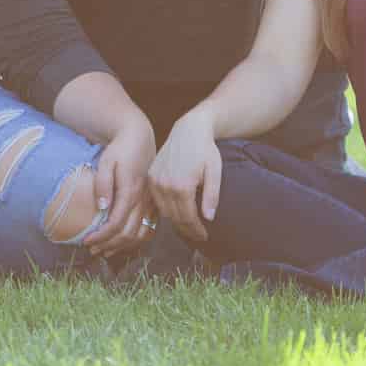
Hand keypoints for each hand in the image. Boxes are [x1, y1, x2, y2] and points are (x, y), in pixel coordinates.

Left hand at [86, 118, 158, 257]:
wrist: (139, 138)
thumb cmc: (120, 150)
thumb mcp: (106, 161)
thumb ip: (103, 184)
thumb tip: (102, 207)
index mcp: (130, 191)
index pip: (115, 224)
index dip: (100, 236)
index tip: (86, 241)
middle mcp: (143, 200)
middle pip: (127, 233)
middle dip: (108, 245)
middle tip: (92, 250)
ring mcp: (151, 203)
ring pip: (140, 234)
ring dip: (122, 246)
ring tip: (105, 251)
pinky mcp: (155, 203)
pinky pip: (149, 228)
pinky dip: (137, 240)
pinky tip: (124, 243)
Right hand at [147, 112, 222, 243]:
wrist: (189, 129)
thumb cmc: (205, 150)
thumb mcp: (215, 172)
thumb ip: (211, 196)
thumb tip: (209, 218)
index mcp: (182, 185)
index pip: (188, 217)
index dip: (196, 230)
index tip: (204, 236)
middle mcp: (165, 185)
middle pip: (175, 217)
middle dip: (187, 230)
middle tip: (198, 236)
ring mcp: (155, 180)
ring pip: (164, 211)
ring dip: (176, 222)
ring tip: (188, 227)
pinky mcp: (151, 176)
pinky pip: (156, 200)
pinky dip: (166, 209)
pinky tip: (176, 212)